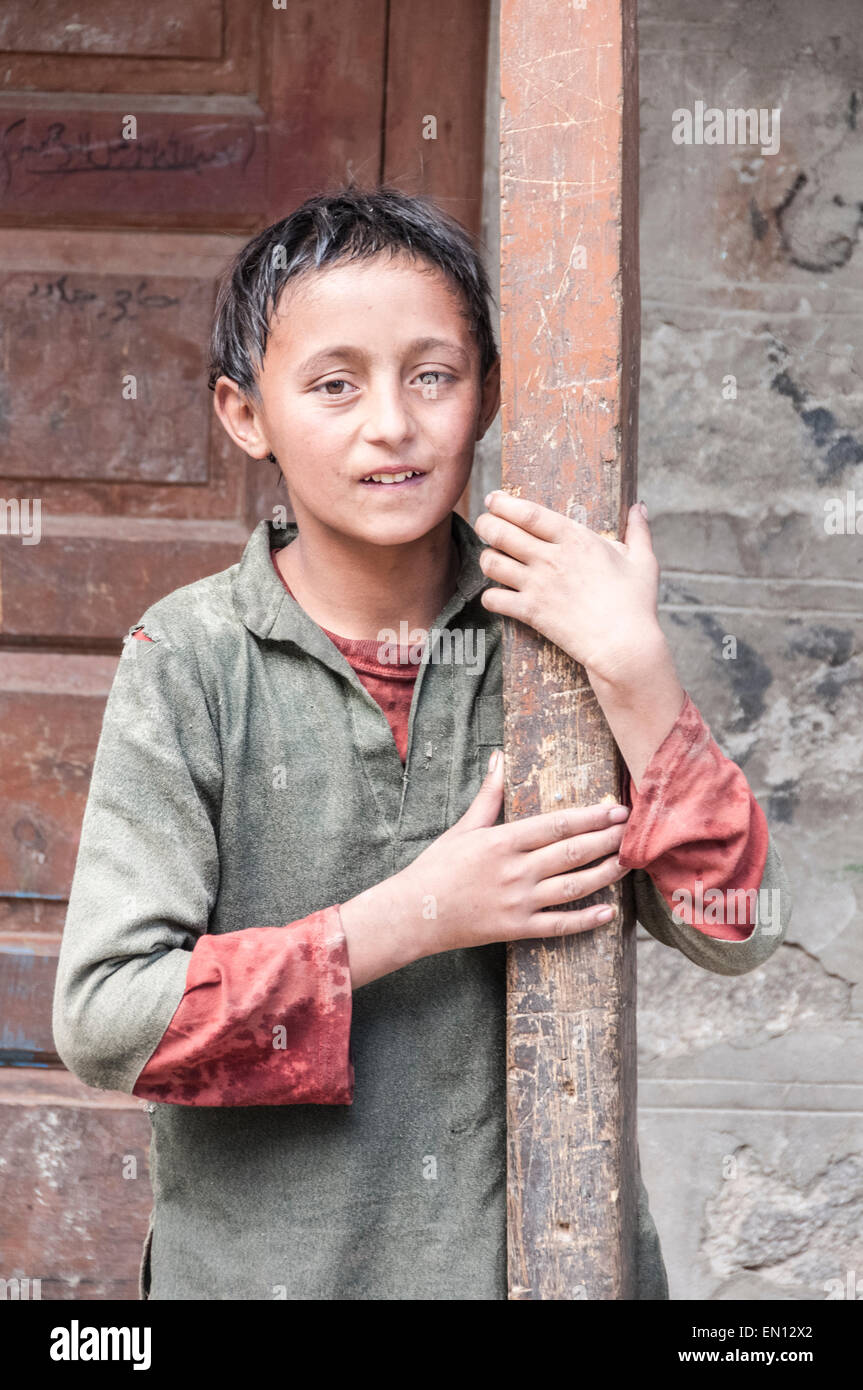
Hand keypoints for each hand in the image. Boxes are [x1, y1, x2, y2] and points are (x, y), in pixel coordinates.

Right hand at [394, 752, 629, 955]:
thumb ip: (489, 795)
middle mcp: (515, 871)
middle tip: (632, 830)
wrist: (414, 913)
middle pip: (572, 853)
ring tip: (627, 863)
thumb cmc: (436, 867)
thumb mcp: (462, 828)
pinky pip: (559, 925)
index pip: (557, 825)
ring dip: (605, 874)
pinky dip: (586, 920)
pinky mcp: (517, 928)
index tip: (616, 809)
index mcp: (502, 841)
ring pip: (573, 887)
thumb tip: (499, 757)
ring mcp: (518, 902)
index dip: (591, 817)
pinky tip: (609, 912)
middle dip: (606, 840)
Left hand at [474, 491, 663, 684]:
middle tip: (484, 523)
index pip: (528, 513)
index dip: (504, 503)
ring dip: (486, 557)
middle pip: (501, 532)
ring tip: (491, 557)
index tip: (494, 499)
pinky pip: (493, 599)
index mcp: (576, 539)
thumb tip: (639, 507)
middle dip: (485, 523)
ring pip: (491, 562)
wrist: (624, 645)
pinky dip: (489, 596)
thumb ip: (638, 531)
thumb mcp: (644, 561)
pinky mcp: (530, 612)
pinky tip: (496, 595)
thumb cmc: (636, 604)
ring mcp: (537, 586)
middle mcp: (551, 559)